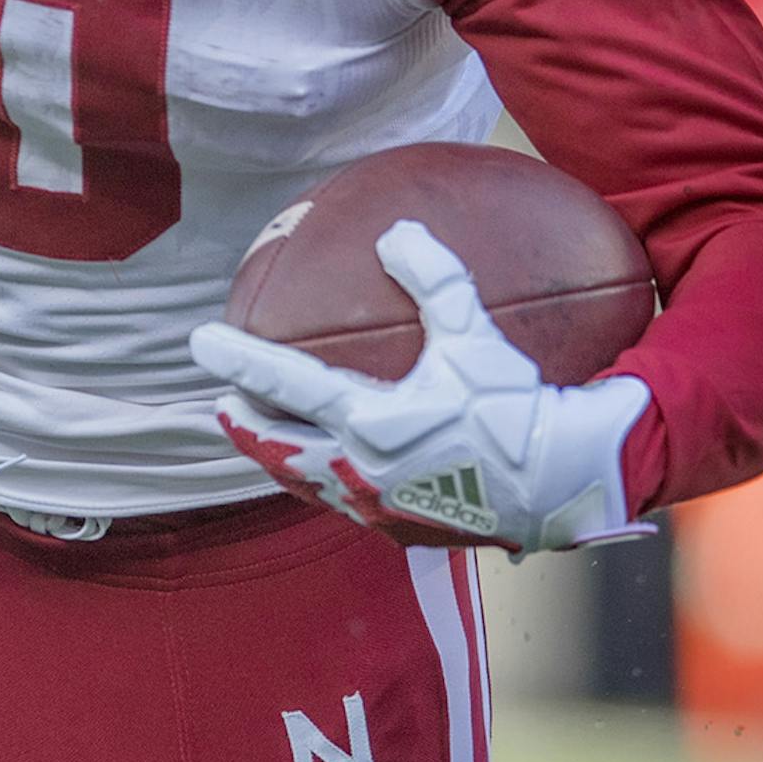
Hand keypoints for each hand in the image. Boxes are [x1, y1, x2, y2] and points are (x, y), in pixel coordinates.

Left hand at [189, 220, 651, 554]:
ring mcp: (375, 505)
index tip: (201, 341)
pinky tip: (330, 471)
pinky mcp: (398, 528)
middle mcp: (358, 469)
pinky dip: (321, 483)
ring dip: (275, 458)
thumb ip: (434, 279)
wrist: (560, 483)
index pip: (283, 383)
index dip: (238, 359)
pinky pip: (343, 504)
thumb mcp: (475, 334)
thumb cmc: (515, 406)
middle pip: (275, 446)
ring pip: (303, 482)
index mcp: (367, 421)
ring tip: (263, 440)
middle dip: (242, 423)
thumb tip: (397, 233)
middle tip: (225, 401)